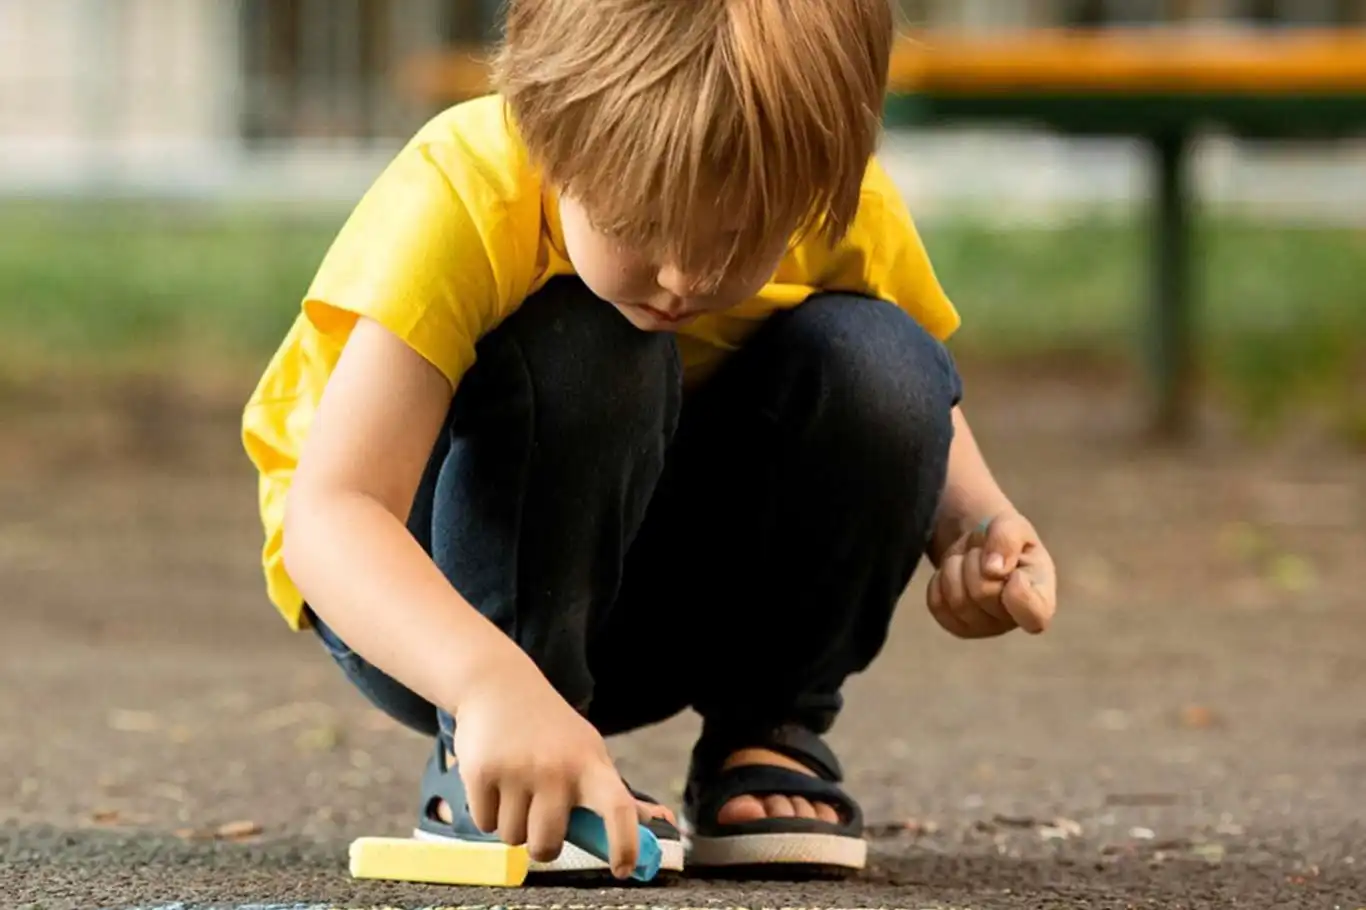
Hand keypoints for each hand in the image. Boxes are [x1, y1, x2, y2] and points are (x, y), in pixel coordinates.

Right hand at [452, 661, 639, 877]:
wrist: (499, 683)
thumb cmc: (550, 729)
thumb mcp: (588, 751)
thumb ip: (615, 793)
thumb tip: (661, 822)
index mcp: (591, 764)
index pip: (619, 808)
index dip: (625, 843)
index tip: (623, 868)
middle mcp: (557, 768)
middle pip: (547, 845)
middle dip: (541, 845)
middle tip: (540, 819)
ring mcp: (518, 770)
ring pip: (513, 838)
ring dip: (512, 825)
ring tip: (515, 788)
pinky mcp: (482, 772)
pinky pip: (484, 824)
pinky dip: (487, 813)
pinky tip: (494, 781)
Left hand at [927, 510, 1056, 638]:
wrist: (980, 545)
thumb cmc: (1005, 539)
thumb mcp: (1011, 524)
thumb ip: (1008, 538)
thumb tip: (993, 570)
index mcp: (1041, 595)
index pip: (1035, 615)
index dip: (1018, 595)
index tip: (1013, 572)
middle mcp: (1015, 619)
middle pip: (982, 594)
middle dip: (975, 561)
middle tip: (982, 551)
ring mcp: (986, 627)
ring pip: (957, 601)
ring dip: (955, 568)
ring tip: (970, 559)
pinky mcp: (960, 627)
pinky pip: (937, 605)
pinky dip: (939, 581)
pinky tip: (956, 573)